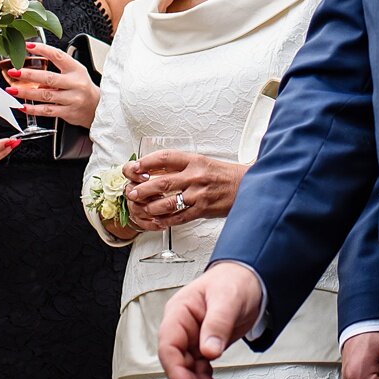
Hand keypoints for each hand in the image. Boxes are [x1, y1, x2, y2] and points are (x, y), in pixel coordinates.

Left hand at [4, 42, 99, 128]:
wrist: (97, 107)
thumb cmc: (82, 87)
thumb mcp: (75, 72)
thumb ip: (56, 70)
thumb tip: (33, 69)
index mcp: (76, 69)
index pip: (58, 56)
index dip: (43, 50)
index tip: (29, 46)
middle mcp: (74, 83)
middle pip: (49, 78)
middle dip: (29, 75)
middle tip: (14, 71)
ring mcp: (72, 99)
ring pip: (46, 95)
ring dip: (26, 92)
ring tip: (13, 89)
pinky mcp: (68, 112)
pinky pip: (47, 111)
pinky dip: (33, 109)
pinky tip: (23, 106)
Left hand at [123, 151, 244, 227]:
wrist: (246, 186)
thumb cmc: (222, 174)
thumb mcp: (201, 162)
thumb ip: (180, 166)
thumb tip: (153, 171)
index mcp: (193, 160)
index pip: (164, 158)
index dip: (145, 163)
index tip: (133, 168)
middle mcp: (195, 176)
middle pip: (162, 182)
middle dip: (142, 188)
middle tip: (132, 192)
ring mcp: (199, 194)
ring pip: (168, 202)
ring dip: (150, 206)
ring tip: (141, 207)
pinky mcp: (203, 210)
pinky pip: (179, 217)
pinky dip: (165, 220)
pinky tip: (157, 220)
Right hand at [157, 264, 263, 378]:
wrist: (250, 279)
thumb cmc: (233, 280)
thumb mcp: (227, 299)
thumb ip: (217, 324)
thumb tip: (209, 350)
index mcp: (179, 313)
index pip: (169, 346)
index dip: (176, 370)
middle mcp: (183, 329)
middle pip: (179, 366)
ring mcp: (193, 341)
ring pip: (192, 375)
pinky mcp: (206, 349)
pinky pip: (204, 374)